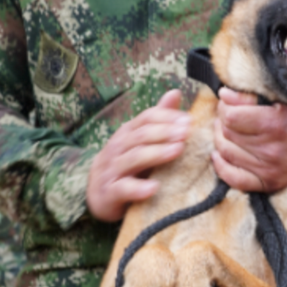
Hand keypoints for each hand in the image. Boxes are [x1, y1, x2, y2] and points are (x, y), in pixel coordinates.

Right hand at [86, 90, 190, 222]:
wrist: (97, 194)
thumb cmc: (126, 165)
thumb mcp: (140, 141)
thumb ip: (158, 120)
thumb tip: (175, 92)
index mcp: (127, 133)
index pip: (146, 119)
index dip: (166, 117)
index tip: (189, 120)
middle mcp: (118, 148)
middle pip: (141, 136)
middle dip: (165, 132)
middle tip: (187, 133)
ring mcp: (112, 170)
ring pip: (133, 158)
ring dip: (157, 154)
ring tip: (177, 150)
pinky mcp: (110, 193)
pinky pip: (123, 189)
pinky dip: (138, 189)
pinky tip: (154, 187)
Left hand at [211, 87, 286, 192]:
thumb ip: (255, 98)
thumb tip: (225, 95)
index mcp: (275, 124)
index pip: (231, 116)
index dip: (225, 107)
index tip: (229, 102)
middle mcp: (270, 149)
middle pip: (227, 133)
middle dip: (222, 120)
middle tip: (228, 113)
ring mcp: (268, 169)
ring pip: (227, 153)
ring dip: (220, 139)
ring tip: (224, 129)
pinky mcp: (269, 183)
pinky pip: (234, 179)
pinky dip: (222, 167)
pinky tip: (219, 155)